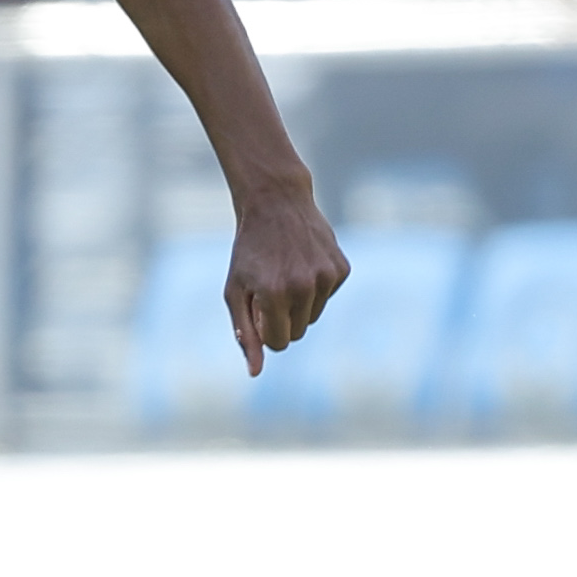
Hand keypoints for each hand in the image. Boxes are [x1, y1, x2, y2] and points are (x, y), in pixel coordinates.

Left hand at [224, 181, 347, 371]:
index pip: (278, 344)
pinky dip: (315, 288)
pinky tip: (302, 262)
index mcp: (274, 294)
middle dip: (281, 320)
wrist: (276, 203)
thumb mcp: (235, 291)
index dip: (265, 331)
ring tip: (284, 274)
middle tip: (268, 290)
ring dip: (298, 304)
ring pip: (313, 317)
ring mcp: (327, 277)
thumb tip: (255, 373)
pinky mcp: (342, 269)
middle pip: (297, 334)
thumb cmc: (249, 251)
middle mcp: (304, 287)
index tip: (257, 311)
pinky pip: (327, 297)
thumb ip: (245, 334)